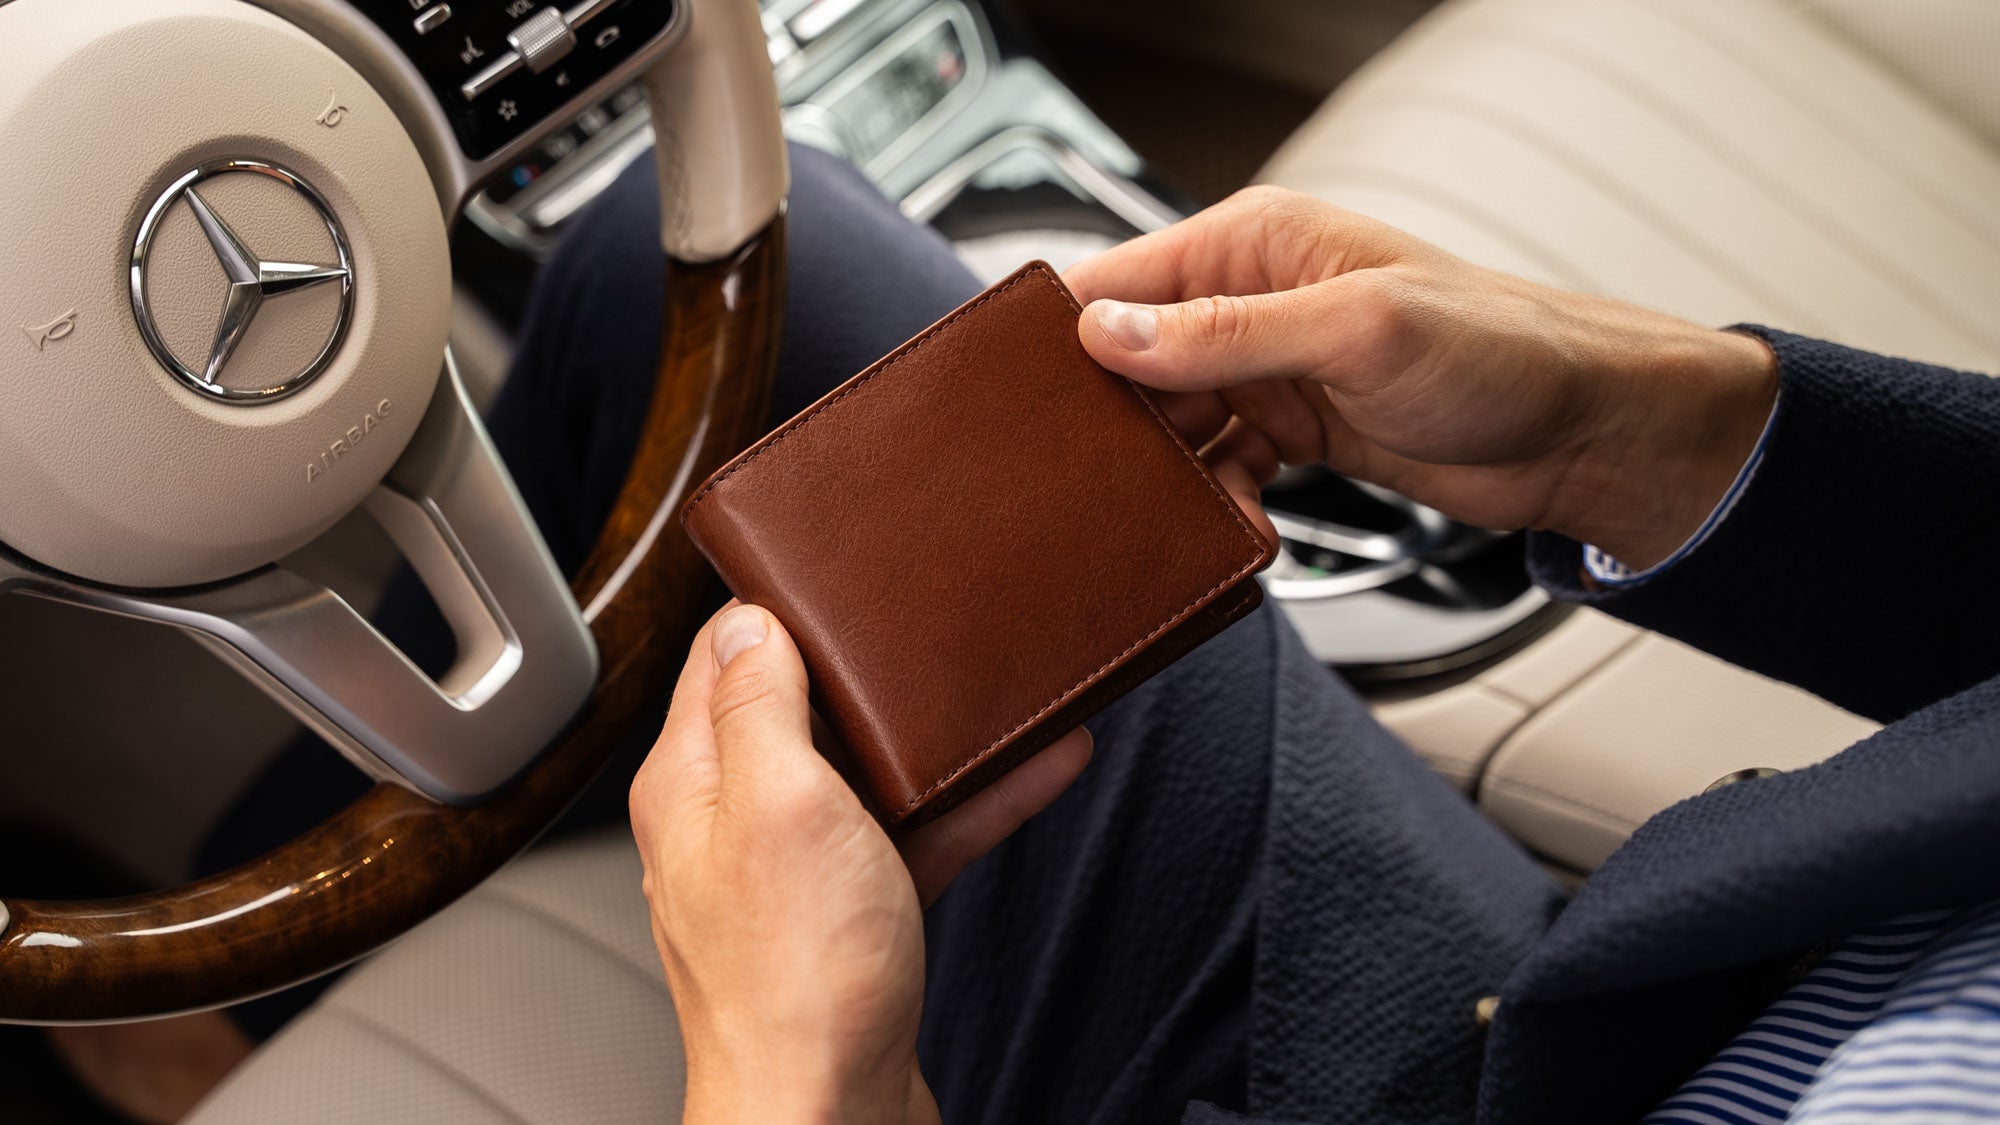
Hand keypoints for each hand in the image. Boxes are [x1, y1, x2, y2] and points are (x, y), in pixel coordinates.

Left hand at [631, 603, 1091, 1123]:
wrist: (829, 1117)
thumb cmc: (796, 984)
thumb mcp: (779, 801)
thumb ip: (760, 703)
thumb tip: (747, 619)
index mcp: (696, 780)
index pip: (722, 656)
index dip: (784, 609)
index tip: (844, 578)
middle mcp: (732, 822)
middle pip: (802, 712)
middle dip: (875, 674)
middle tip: (934, 635)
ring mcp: (790, 874)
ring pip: (866, 777)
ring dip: (938, 741)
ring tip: (1009, 702)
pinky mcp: (846, 921)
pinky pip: (907, 837)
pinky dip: (965, 807)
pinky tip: (1030, 776)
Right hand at [1066, 186, 1778, 569]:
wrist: (1588, 434)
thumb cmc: (1503, 351)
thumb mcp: (1356, 331)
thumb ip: (1226, 334)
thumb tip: (1110, 336)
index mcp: (1256, 244)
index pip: (1121, 279)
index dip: (1065, 333)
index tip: (1022, 395)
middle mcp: (1252, 301)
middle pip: (1132, 361)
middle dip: (1110, 418)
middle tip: (1089, 474)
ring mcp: (1272, 371)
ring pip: (1171, 423)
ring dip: (1165, 471)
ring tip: (1166, 508)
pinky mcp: (1295, 433)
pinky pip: (1219, 468)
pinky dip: (1215, 500)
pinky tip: (1232, 522)